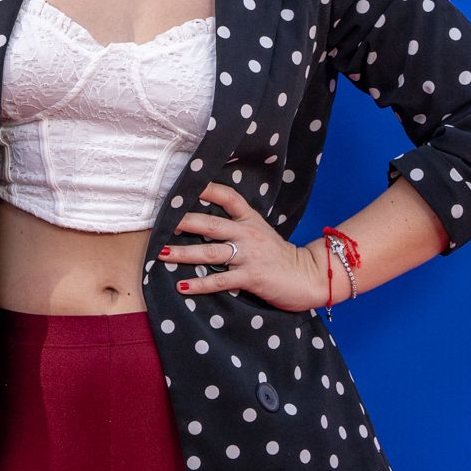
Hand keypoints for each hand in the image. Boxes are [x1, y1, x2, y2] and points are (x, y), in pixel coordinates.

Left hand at [161, 182, 327, 311]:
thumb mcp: (261, 233)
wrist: (308, 277)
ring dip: (183, 253)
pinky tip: (182, 285)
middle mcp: (247, 234)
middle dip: (184, 222)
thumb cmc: (280, 256)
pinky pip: (219, 280)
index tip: (187, 184)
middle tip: (162, 222)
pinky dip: (199, 284)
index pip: (229, 197)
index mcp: (250, 220)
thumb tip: (205, 224)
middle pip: (210, 224)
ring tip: (162, 254)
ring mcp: (249, 256)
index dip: (208, 189)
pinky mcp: (250, 277)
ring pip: (210, 252)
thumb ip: (238, 226)